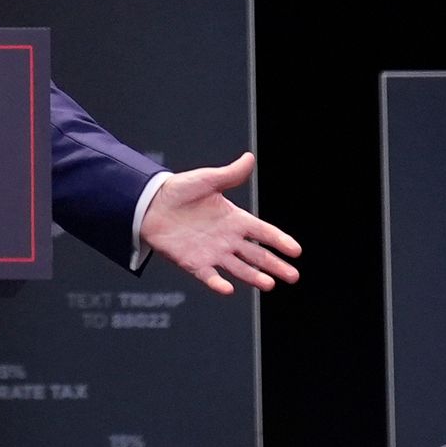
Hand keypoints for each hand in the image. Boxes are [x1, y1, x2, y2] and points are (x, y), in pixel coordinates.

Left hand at [141, 152, 300, 294]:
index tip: (295, 251)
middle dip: (275, 265)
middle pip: (257, 255)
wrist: (149, 204)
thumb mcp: (207, 180)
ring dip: (254, 277)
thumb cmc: (179, 190)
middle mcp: (228, 239)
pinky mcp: (194, 263)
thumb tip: (249, 158)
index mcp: (234, 219)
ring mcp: (212, 253)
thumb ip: (230, 174)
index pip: (263, 232)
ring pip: (239, 268)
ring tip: (270, 285)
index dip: (279, 240)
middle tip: (293, 276)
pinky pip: (209, 276)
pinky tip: (228, 289)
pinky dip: (218, 283)